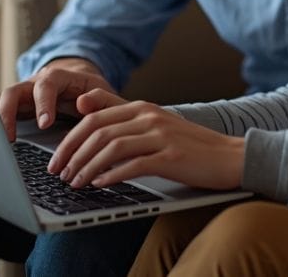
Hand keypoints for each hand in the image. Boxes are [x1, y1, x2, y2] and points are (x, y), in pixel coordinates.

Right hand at [0, 58, 114, 141]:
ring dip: (1, 122)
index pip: (46, 84)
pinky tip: (4, 146)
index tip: (45, 124)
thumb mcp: (103, 92)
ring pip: (4, 103)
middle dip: (10, 113)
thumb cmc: (92, 92)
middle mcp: (36, 83)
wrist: (81, 86)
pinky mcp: (19, 108)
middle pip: (15, 91)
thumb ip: (99, 98)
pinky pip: (5, 115)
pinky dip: (2, 128)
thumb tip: (82, 104)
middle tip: (12, 138)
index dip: (43, 103)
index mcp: (59, 77)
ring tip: (3, 144)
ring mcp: (25, 95)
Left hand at [46, 88, 244, 190]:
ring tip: (75, 182)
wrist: (229, 156)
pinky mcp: (171, 156)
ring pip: (111, 147)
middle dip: (72, 153)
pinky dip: (112, 175)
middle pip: (98, 131)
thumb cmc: (190, 144)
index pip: (94, 117)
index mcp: (142, 107)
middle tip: (59, 172)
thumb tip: (83, 102)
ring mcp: (161, 135)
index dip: (70, 138)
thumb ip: (120, 112)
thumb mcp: (154, 122)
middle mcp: (149, 117)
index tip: (57, 158)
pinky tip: (100, 185)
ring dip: (88, 167)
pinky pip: (133, 164)